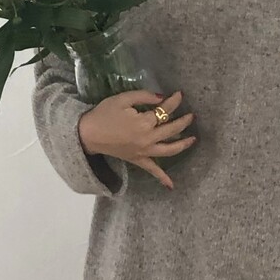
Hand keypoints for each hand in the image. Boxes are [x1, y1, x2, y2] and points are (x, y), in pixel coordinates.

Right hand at [78, 88, 195, 189]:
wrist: (87, 134)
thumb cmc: (104, 114)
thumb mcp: (123, 99)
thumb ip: (144, 96)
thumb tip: (162, 98)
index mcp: (144, 122)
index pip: (165, 111)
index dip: (174, 101)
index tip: (180, 95)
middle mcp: (147, 139)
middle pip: (171, 129)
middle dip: (183, 121)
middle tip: (191, 115)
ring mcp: (144, 152)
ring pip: (169, 150)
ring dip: (182, 145)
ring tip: (193, 139)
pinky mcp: (137, 160)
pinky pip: (152, 170)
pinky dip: (162, 178)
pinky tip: (171, 185)